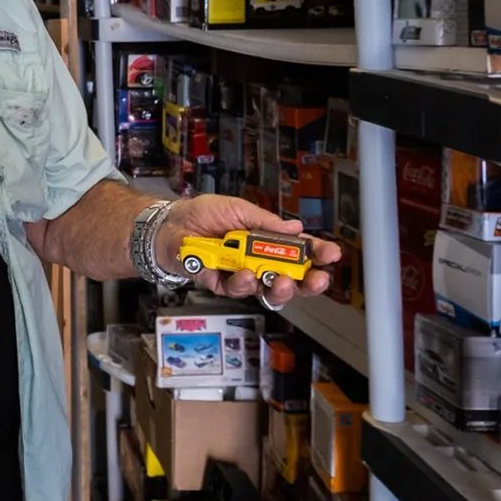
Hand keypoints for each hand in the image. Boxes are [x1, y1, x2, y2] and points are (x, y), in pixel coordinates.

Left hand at [159, 194, 341, 306]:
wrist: (169, 223)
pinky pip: (236, 289)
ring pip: (266, 291)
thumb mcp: (238, 209)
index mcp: (265, 243)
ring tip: (284, 280)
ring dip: (279, 288)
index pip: (298, 252)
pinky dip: (243, 283)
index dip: (316, 254)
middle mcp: (256, 262)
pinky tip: (245, 274)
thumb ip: (265, 222)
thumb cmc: (202, 214)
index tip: (331, 254)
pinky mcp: (219, 283)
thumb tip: (295, 228)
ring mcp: (239, 275)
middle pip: (290, 279)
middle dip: (307, 283)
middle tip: (316, 280)